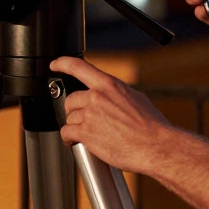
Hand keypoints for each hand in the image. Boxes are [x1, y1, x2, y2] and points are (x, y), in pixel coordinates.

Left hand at [49, 57, 173, 173]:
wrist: (154, 145)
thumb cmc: (151, 125)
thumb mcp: (136, 98)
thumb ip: (117, 94)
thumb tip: (112, 97)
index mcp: (109, 85)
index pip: (79, 67)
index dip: (63, 63)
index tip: (55, 65)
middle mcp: (97, 97)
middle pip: (71, 99)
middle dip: (75, 110)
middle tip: (85, 119)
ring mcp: (90, 114)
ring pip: (69, 118)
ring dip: (75, 126)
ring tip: (89, 134)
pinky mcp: (86, 133)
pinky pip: (67, 132)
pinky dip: (68, 138)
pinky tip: (74, 141)